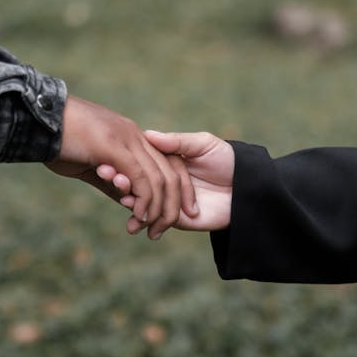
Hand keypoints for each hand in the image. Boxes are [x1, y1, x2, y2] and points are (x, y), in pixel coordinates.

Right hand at [45, 96, 197, 238]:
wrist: (35, 121)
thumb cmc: (58, 144)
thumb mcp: (90, 165)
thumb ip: (112, 181)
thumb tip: (129, 202)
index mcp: (132, 137)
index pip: (168, 163)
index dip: (177, 189)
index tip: (176, 213)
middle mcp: (135, 136)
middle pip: (171, 172)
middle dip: (173, 204)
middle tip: (163, 229)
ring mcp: (127, 139)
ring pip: (159, 179)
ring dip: (158, 209)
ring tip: (151, 228)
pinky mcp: (114, 147)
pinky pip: (140, 178)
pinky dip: (144, 200)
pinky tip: (138, 216)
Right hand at [99, 130, 233, 232]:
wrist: (248, 190)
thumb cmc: (228, 161)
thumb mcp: (203, 144)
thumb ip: (177, 142)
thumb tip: (149, 134)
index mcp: (167, 159)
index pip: (140, 160)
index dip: (123, 161)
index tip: (107, 160)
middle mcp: (164, 180)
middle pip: (136, 181)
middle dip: (120, 180)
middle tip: (108, 177)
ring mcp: (168, 200)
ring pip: (141, 202)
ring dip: (128, 201)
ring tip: (121, 197)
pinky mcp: (176, 219)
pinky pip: (155, 221)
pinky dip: (142, 222)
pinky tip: (133, 221)